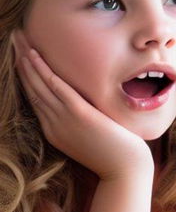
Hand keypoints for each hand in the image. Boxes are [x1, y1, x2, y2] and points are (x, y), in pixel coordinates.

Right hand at [11, 30, 153, 179]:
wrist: (126, 172)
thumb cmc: (116, 157)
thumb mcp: (93, 138)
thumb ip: (83, 123)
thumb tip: (87, 108)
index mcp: (54, 131)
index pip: (34, 98)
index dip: (26, 76)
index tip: (21, 57)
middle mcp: (53, 125)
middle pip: (31, 87)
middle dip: (21, 62)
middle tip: (14, 38)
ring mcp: (63, 120)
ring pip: (38, 85)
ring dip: (26, 60)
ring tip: (19, 39)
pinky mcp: (78, 114)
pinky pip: (56, 88)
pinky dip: (43, 71)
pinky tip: (33, 56)